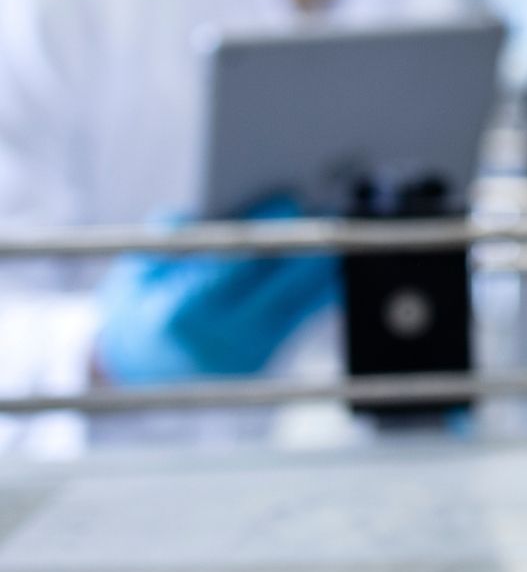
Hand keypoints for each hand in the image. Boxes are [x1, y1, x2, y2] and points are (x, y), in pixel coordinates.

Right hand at [95, 198, 339, 384]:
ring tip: (345, 225)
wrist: (140, 372)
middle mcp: (220, 335)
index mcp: (181, 312)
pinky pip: (304, 317)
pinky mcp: (268, 357)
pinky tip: (339, 259)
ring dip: (326, 263)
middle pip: (279, 282)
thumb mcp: (135, 272)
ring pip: (302, 301)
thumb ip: (162, 239)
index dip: (265, 229)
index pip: (233, 263)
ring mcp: (247, 351)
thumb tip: (185, 216)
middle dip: (307, 243)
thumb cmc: (140, 308)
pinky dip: (323, 288)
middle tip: (331, 206)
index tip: (288, 199)